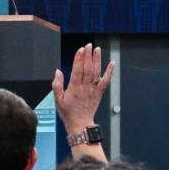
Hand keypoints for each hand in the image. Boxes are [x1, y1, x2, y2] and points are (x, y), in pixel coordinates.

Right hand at [52, 43, 113, 161]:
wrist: (80, 124)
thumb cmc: (68, 113)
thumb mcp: (57, 100)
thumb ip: (56, 85)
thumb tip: (58, 71)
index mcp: (74, 88)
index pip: (77, 70)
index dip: (79, 59)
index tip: (81, 49)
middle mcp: (85, 88)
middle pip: (87, 69)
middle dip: (88, 56)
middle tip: (89, 45)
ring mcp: (93, 90)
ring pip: (96, 72)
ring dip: (97, 60)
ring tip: (97, 49)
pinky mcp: (99, 93)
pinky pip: (106, 81)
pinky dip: (109, 72)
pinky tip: (112, 63)